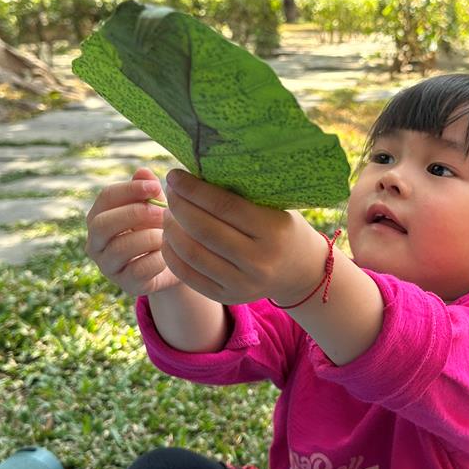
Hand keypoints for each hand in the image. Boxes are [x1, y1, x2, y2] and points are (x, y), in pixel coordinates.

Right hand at [85, 167, 181, 296]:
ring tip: (169, 234)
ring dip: (150, 237)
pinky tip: (171, 254)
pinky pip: (139, 269)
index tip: (156, 186)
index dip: (130, 190)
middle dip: (134, 214)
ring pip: (120, 248)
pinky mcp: (126, 285)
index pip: (106, 197)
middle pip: (102, 224)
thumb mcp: (155, 206)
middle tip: (162, 212)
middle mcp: (96, 242)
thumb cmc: (160, 228)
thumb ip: (147, 190)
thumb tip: (143, 172)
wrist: (176, 265)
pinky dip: (159, 259)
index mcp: (100, 216)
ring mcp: (108, 266)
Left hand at [161, 170, 330, 306]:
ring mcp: (242, 283)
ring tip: (168, 214)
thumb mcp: (273, 206)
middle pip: (203, 230)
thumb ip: (240, 194)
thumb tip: (195, 172)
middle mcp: (258, 261)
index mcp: (272, 231)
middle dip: (178, 207)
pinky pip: (188, 275)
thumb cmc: (282, 226)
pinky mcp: (228, 297)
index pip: (224, 206)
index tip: (175, 176)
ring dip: (172, 230)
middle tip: (170, 192)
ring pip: (192, 254)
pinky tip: (169, 237)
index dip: (194, 190)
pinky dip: (172, 254)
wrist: (300, 270)